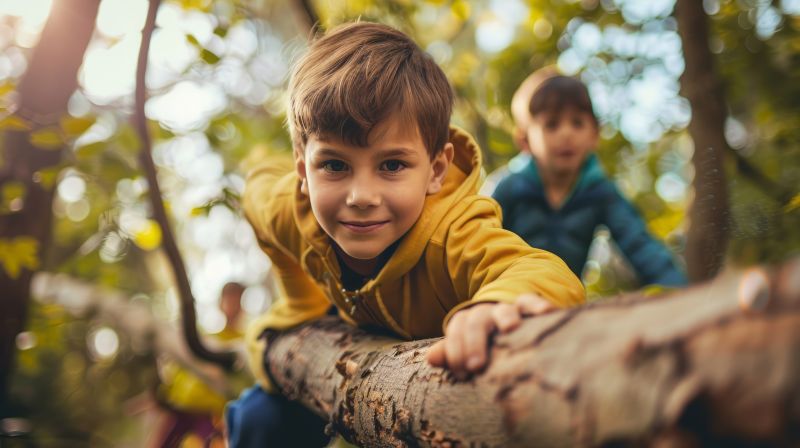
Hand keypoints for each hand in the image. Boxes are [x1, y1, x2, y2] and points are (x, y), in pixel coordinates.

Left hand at [426, 294, 554, 376]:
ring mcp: (508, 309)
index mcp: (468, 323)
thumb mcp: (469, 349)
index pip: (456, 330)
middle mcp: (486, 313)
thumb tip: (431, 358)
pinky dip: (537, 305)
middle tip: (476, 365)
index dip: (454, 350)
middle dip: (473, 342)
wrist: (512, 324)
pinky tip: (545, 313)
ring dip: (505, 317)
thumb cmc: (488, 346)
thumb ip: (452, 353)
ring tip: (510, 328)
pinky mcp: (529, 308)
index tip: (462, 373)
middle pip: (476, 321)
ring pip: (503, 309)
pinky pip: (531, 302)